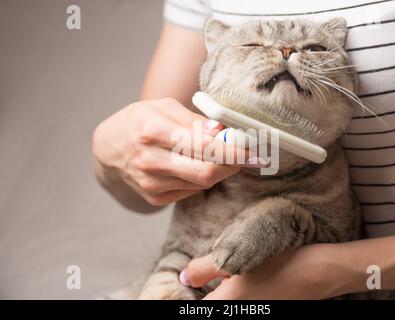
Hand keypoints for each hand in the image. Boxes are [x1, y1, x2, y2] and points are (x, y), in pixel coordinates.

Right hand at [93, 98, 260, 206]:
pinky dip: (202, 177)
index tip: (255, 150)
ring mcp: (151, 183)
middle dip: (234, 165)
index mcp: (151, 131)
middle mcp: (149, 161)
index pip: (202, 146)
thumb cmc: (137, 121)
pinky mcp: (155, 197)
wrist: (108, 149)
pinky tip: (197, 165)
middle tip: (250, 156)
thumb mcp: (162, 107)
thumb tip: (222, 131)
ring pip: (202, 182)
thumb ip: (193, 120)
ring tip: (223, 155)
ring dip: (220, 169)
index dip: (233, 150)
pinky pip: (192, 190)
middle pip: (206, 172)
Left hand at [180, 244, 344, 299]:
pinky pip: (237, 302)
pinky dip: (232, 292)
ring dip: (218, 290)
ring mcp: (251, 311)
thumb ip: (203, 269)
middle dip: (202, 291)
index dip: (187, 295)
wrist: (315, 272)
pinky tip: (241, 276)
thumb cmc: (275, 264)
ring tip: (224, 272)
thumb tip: (184, 277)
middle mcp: (236, 313)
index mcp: (225, 306)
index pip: (194, 305)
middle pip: (210, 302)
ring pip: (224, 301)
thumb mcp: (234, 260)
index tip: (189, 282)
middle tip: (204, 273)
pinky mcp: (262, 306)